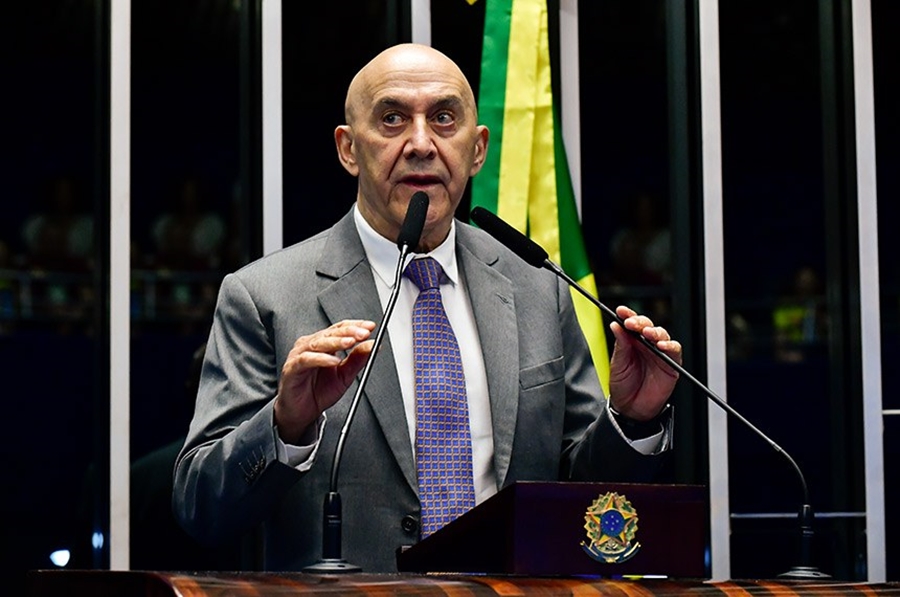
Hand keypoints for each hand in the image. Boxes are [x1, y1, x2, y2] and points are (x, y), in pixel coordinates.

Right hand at [274, 319, 375, 443]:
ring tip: (351, 342)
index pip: (340, 328)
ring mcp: (300, 355)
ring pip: (319, 343)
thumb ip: (357, 360)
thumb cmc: (318, 392)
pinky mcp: (292, 367)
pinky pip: (306, 359)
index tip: (371, 327)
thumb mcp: (345, 375)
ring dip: (336, 341)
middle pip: (331, 332)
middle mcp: (311, 345)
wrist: (301, 412)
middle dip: (349, 332)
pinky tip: (333, 361)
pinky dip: (321, 359)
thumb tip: (372, 346)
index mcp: (324, 345)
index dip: (356, 325)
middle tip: (364, 333)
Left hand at [607, 305, 681, 420]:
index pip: (631, 324)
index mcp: (631, 342)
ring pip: (662, 335)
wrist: (631, 408)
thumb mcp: (617, 365)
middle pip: (647, 326)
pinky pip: (674, 350)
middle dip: (640, 322)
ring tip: (647, 333)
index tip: (621, 311)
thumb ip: (620, 345)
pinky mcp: (671, 364)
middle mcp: (646, 345)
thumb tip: (616, 325)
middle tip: (632, 324)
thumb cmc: (623, 386)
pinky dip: (670, 346)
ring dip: (655, 332)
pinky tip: (661, 345)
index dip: (627, 315)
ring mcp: (659, 353)